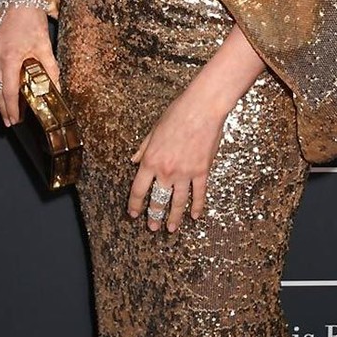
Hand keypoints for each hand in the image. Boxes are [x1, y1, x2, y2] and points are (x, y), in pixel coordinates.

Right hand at [0, 2, 58, 126]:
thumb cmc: (32, 20)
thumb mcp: (45, 47)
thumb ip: (50, 71)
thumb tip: (55, 89)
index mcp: (10, 57)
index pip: (9, 91)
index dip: (11, 109)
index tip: (13, 119)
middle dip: (2, 107)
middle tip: (7, 119)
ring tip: (1, 107)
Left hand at [127, 76, 229, 232]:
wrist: (202, 108)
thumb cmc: (177, 114)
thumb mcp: (153, 131)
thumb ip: (143, 149)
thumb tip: (134, 160)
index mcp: (150, 160)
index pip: (139, 189)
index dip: (135, 204)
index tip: (134, 213)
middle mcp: (166, 171)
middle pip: (158, 199)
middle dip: (154, 215)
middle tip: (153, 227)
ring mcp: (185, 173)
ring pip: (178, 202)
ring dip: (174, 217)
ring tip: (171, 228)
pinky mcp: (202, 171)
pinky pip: (199, 194)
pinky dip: (197, 207)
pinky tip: (195, 216)